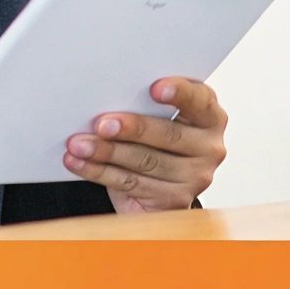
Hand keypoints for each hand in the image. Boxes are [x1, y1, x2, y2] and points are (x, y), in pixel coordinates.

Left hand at [63, 78, 227, 213]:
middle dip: (132, 128)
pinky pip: (131, 183)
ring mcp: (195, 178)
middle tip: (101, 123)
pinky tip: (78, 161)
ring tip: (78, 143)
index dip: (179, 92)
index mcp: (210, 117)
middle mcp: (210, 148)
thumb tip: (110, 96)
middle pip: (169, 134)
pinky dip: (99, 171)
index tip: (154, 88)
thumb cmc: (157, 141)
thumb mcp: (161, 119)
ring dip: (106, 151)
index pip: (200, 101)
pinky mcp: (173, 201)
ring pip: (146, 161)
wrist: (160, 189)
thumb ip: (148, 106)